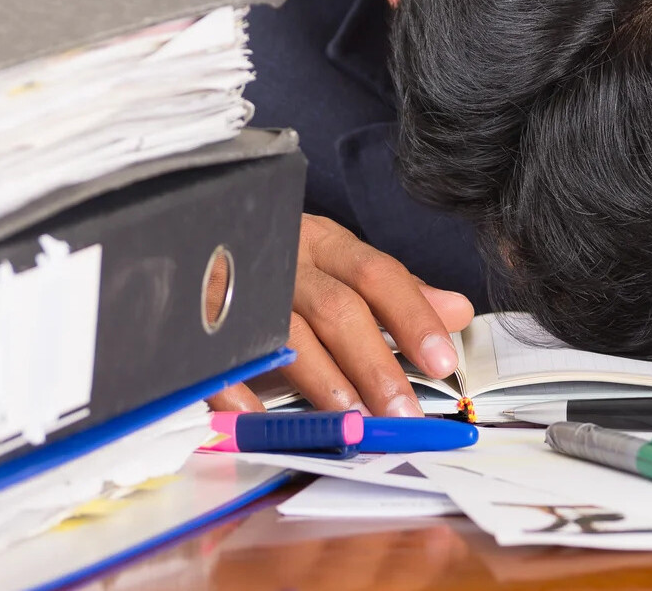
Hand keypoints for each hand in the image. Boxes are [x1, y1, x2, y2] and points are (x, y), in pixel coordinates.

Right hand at [207, 214, 473, 415]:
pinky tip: (263, 417)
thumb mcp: (343, 266)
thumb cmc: (285, 263)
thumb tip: (458, 310)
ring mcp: (242, 286)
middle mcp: (288, 261)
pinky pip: (222, 355)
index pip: (380, 275)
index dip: (413, 318)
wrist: (193, 231)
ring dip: (322, 381)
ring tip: (351, 421)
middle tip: (402, 412)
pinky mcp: (200, 315)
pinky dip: (241, 387)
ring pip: (286, 334)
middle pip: (338, 310)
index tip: (442, 362)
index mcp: (328, 245)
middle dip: (374, 366)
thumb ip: (400, 294)